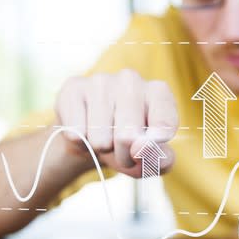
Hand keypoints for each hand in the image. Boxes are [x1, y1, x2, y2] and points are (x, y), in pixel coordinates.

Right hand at [55, 70, 178, 177]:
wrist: (93, 135)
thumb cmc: (130, 145)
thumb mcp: (152, 157)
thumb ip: (160, 159)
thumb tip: (141, 148)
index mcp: (158, 92)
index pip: (164, 123)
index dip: (154, 146)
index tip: (148, 150)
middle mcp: (131, 79)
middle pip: (127, 136)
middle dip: (124, 156)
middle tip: (123, 152)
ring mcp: (101, 81)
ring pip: (100, 138)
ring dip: (101, 150)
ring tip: (104, 139)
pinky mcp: (73, 88)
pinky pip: (75, 133)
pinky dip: (81, 142)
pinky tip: (85, 130)